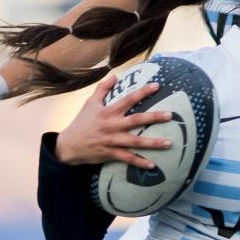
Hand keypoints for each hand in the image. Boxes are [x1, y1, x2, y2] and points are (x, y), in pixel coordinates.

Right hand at [55, 74, 171, 167]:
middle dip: (154, 117)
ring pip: (135, 142)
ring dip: (152, 143)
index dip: (143, 92)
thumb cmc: (81, 122)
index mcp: (108, 111)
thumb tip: (115, 75)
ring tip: (169, 143)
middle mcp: (112, 125)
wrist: (69, 145)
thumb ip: (103, 88)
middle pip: (136, 120)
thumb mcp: (90, 103)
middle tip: (170, 115)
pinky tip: (152, 165)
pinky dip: (140, 162)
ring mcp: (112, 140)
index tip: (157, 86)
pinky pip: (128, 158)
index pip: (128, 99)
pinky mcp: (110, 154)